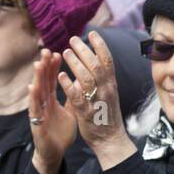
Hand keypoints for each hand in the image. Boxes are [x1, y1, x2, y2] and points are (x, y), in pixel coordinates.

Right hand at [28, 49, 77, 173]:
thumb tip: (79, 81)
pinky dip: (33, 98)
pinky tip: (32, 87)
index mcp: (52, 100)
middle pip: (44, 82)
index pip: (54, 80)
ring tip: (38, 63)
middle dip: (45, 66)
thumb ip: (73, 96)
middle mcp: (44, 103)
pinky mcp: (37, 123)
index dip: (55, 67)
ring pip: (37, 92)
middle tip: (46, 50)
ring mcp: (39, 113)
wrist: (54, 153)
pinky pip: (35, 109)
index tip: (59, 52)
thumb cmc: (60, 132)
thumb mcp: (71, 112)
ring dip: (37, 77)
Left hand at [57, 32, 133, 170]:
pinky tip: (61, 76)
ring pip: (87, 78)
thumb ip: (100, 80)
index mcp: (111, 84)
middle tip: (73, 39)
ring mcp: (97, 101)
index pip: (108, 60)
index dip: (101, 45)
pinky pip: (78, 97)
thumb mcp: (108, 94)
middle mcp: (106, 90)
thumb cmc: (107, 116)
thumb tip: (89, 64)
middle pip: (96, 65)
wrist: (111, 140)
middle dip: (84, 50)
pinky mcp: (87, 113)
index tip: (92, 33)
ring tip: (65, 52)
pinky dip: (69, 85)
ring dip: (76, 63)